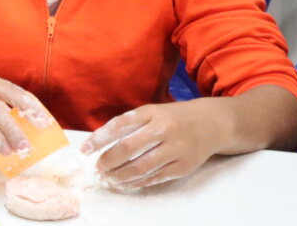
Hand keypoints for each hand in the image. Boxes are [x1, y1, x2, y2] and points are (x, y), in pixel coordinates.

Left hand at [81, 99, 229, 189]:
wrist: (212, 123)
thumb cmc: (173, 118)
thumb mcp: (151, 112)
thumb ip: (128, 124)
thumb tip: (98, 143)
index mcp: (151, 112)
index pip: (119, 124)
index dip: (99, 138)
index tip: (85, 150)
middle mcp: (164, 129)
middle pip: (128, 148)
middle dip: (108, 160)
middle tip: (99, 167)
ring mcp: (175, 148)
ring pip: (141, 167)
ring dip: (120, 176)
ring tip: (109, 178)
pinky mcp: (183, 166)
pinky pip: (155, 177)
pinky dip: (137, 182)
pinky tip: (126, 183)